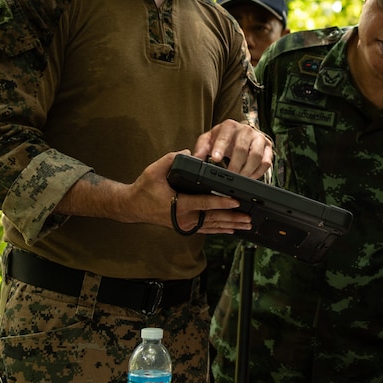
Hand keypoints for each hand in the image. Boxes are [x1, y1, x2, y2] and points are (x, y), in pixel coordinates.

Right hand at [126, 152, 252, 234]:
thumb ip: (171, 159)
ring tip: (246, 224)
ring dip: (231, 226)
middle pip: (214, 219)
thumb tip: (188, 153)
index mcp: (179, 204)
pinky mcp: (185, 227)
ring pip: (212, 226)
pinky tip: (232, 229)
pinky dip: (220, 229)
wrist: (133, 206)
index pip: (205, 204)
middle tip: (249, 217)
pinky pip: (207, 229)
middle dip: (233, 218)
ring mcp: (185, 224)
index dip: (222, 203)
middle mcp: (184, 218)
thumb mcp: (154, 171)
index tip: (236, 201)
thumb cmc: (144, 189)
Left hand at [191, 120, 272, 178]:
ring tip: (240, 179)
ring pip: (256, 156)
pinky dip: (258, 172)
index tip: (215, 158)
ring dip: (247, 170)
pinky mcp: (268, 148)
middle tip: (229, 176)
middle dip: (235, 165)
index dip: (220, 148)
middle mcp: (246, 130)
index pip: (225, 136)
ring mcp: (258, 138)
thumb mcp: (209, 140)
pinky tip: (250, 177)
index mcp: (229, 126)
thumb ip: (201, 148)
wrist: (239, 135)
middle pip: (242, 148)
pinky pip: (266, 162)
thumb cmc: (223, 138)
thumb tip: (196, 158)